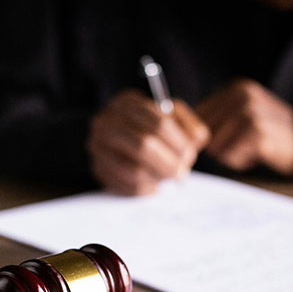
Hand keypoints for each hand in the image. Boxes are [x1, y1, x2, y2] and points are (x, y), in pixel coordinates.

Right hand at [87, 89, 209, 194]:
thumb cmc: (153, 129)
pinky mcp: (98, 168)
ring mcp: (97, 146)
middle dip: (169, 163)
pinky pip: (125, 185)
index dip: (178, 143)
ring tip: (168, 179)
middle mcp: (106, 121)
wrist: (121, 140)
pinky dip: (146, 189)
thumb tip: (195, 142)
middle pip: (144, 145)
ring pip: (134, 170)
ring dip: (158, 178)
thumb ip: (189, 126)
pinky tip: (154, 185)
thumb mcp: (174, 118)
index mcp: (127, 102)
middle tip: (181, 173)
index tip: (189, 155)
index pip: (159, 123)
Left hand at [196, 78, 292, 175]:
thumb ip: (216, 117)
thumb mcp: (243, 114)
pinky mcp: (257, 133)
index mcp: (236, 88)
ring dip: (230, 155)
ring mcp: (251, 112)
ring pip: (215, 146)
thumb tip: (181, 131)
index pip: (198, 115)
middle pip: (204, 132)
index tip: (224, 139)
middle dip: (218, 145)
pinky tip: (257, 154)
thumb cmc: (268, 133)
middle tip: (243, 144)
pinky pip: (230, 156)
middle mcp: (242, 95)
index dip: (204, 135)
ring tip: (250, 148)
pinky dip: (240, 161)